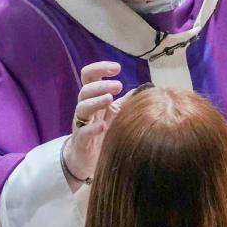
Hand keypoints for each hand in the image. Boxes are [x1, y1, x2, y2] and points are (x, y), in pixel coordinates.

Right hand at [63, 61, 122, 188]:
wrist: (87, 159)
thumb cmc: (103, 131)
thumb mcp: (116, 113)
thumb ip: (127, 101)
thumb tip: (144, 88)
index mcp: (94, 98)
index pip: (90, 77)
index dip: (100, 68)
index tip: (117, 67)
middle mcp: (86, 108)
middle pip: (86, 89)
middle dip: (101, 84)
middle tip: (118, 85)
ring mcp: (82, 123)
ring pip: (82, 107)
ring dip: (96, 101)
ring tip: (110, 98)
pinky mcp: (81, 140)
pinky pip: (83, 131)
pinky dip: (92, 128)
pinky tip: (103, 126)